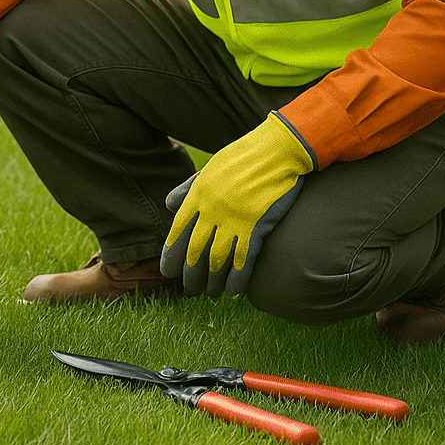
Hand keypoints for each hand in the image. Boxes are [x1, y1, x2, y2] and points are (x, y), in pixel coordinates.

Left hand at [160, 113, 314, 296]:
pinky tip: (233, 292)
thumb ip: (188, 188)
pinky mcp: (257, 226)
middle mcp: (212, 210)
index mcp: (198, 195)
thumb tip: (168, 204)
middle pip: (195, 250)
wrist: (277, 151)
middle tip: (189, 290)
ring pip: (217, 260)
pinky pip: (243, 260)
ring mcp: (234, 219)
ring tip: (210, 294)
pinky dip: (237, 279)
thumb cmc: (243, 158)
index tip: (167, 272)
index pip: (178, 231)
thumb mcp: (210, 169)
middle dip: (190, 275)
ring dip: (212, 281)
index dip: (171, 254)